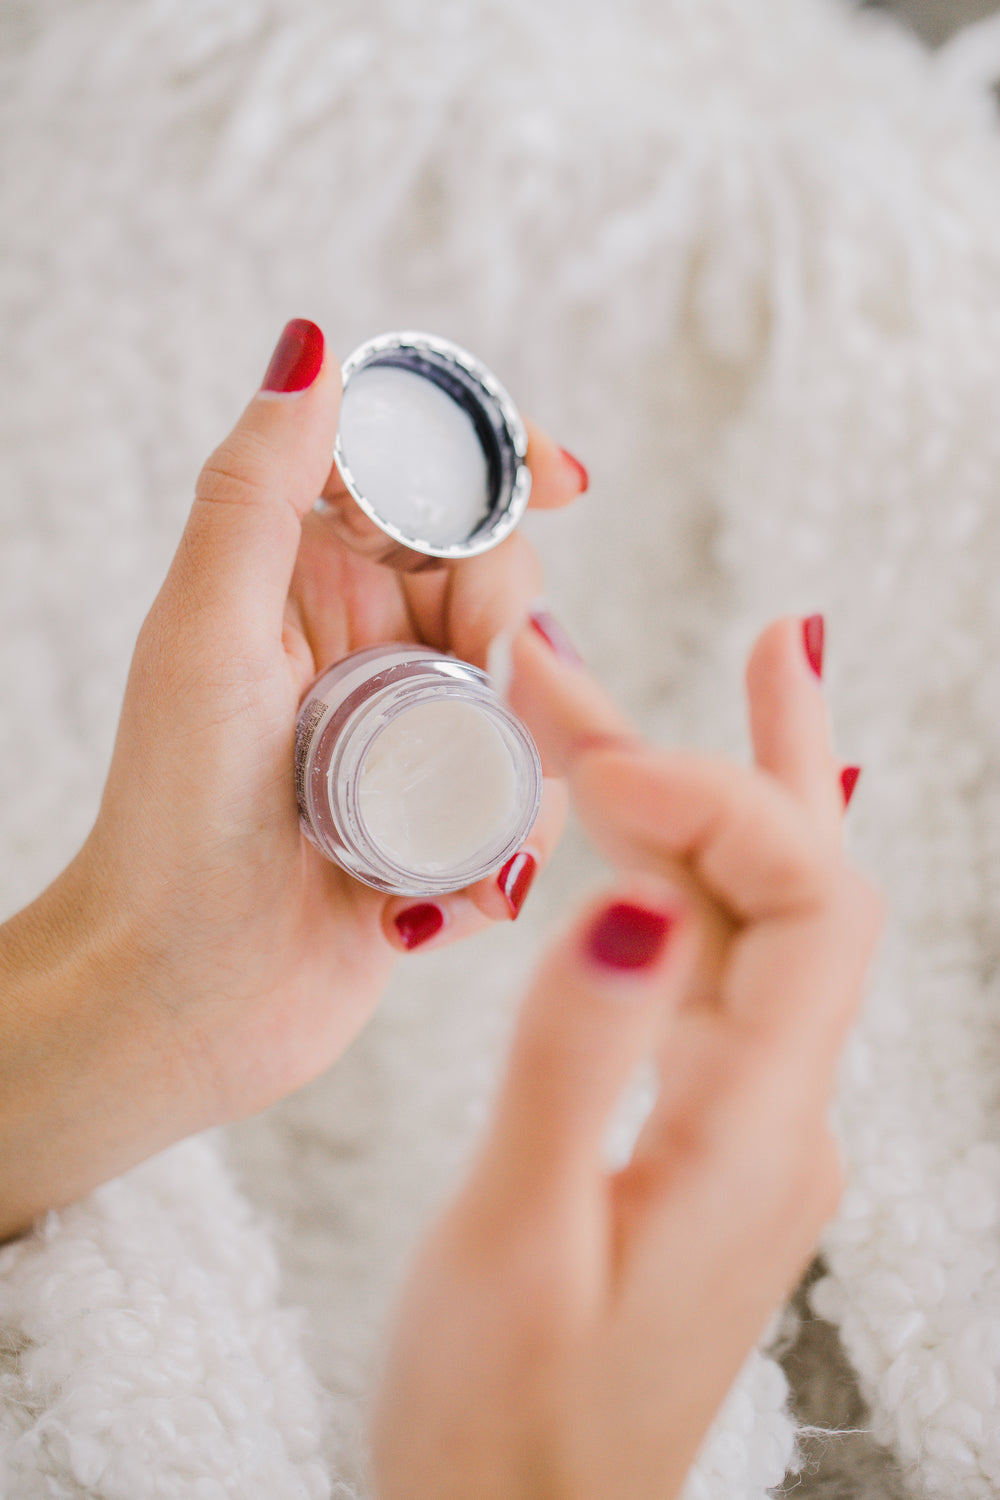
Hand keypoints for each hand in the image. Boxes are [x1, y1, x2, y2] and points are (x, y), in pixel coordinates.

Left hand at [0, 320, 584, 1237]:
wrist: (184, 994)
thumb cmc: (173, 816)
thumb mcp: (207, 632)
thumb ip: (256, 488)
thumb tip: (311, 344)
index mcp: (301, 575)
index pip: (418, 472)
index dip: (494, 455)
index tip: (561, 479)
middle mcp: (363, 640)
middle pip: (493, 569)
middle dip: (506, 608)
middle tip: (479, 671)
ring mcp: (410, 727)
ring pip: (527, 680)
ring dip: (514, 737)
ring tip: (458, 808)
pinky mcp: (447, 812)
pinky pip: (529, 785)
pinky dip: (510, 830)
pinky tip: (452, 888)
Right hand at [371, 616, 882, 1499]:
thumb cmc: (499, 1426)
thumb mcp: (518, 1244)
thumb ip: (579, 1063)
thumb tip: (632, 895)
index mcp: (752, 1136)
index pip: (805, 909)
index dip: (721, 803)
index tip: (598, 759)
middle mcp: (776, 1116)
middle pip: (807, 895)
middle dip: (766, 760)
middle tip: (774, 634)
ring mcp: (742, 1125)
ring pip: (750, 930)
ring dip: (707, 810)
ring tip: (694, 692)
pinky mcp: (694, 1134)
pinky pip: (711, 979)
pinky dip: (682, 887)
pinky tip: (665, 846)